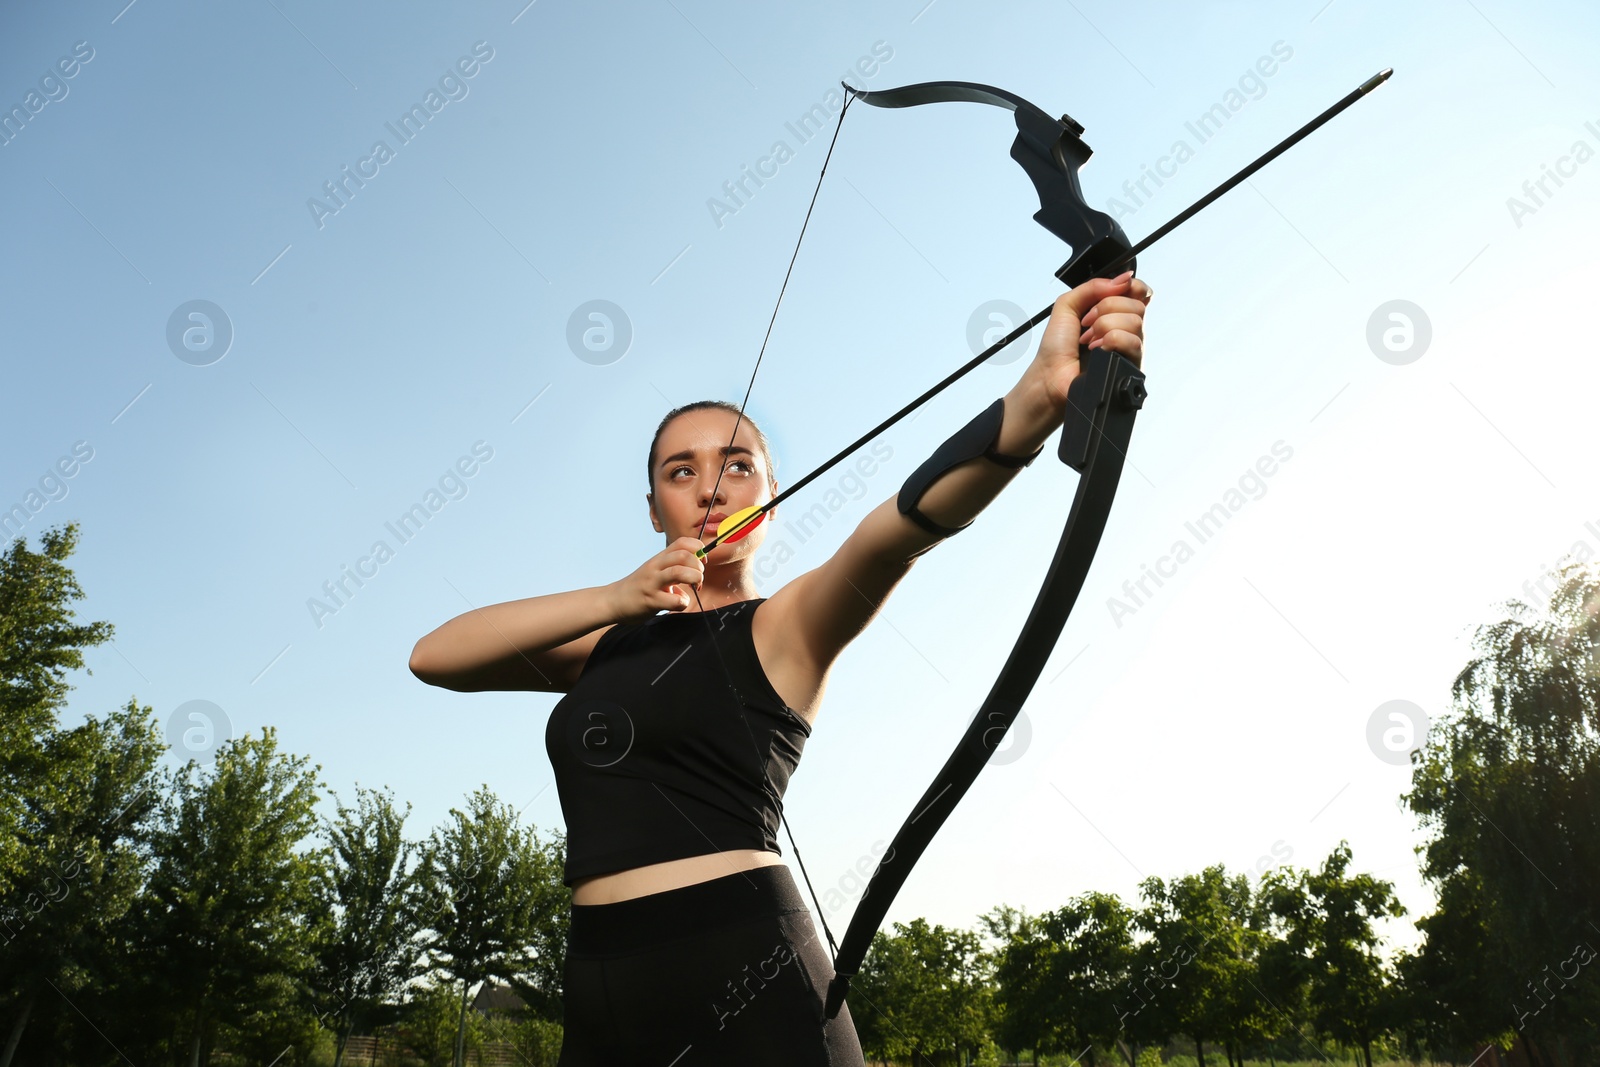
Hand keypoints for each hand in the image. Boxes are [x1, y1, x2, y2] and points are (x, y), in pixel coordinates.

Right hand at [607, 537, 705, 621]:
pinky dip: (683, 603)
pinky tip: (678, 604)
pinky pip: (674, 600)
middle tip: (699, 577)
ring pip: (679, 572)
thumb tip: (694, 578)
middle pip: (684, 555)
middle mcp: (655, 567)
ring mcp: (652, 583)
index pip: (682, 542)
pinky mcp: (651, 600)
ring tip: (694, 586)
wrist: (612, 601)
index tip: (702, 561)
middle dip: (698, 565)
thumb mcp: (654, 572)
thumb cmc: (638, 588)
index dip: (698, 548)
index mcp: (658, 559)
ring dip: (694, 578)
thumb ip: (673, 571)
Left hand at [1030, 270, 1152, 412]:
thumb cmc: (1056, 347)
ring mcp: (1130, 347)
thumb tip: (1124, 279)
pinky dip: (1109, 341)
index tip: (1113, 290)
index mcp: (1115, 312)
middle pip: (1137, 304)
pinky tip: (1097, 351)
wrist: (1050, 376)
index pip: (1141, 292)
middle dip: (1106, 308)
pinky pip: (1132, 341)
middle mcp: (1127, 328)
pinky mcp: (1131, 364)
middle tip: (1086, 323)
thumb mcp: (1067, 305)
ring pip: (1135, 321)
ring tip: (1088, 340)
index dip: (1132, 287)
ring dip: (1104, 326)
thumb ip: (1092, 286)